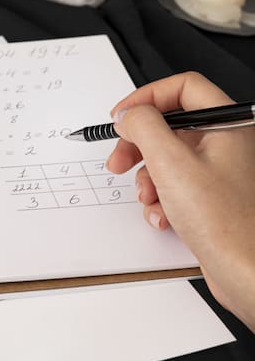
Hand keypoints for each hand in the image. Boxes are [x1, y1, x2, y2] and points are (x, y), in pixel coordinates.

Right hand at [106, 72, 254, 330]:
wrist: (247, 273)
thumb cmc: (225, 223)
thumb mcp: (170, 162)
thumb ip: (143, 126)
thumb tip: (129, 114)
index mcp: (229, 125)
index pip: (183, 88)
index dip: (147, 98)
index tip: (122, 117)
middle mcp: (228, 143)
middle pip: (170, 125)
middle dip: (139, 144)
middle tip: (119, 159)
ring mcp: (221, 171)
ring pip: (168, 157)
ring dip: (147, 177)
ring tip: (148, 197)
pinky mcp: (212, 197)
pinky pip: (175, 185)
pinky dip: (161, 198)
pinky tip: (162, 215)